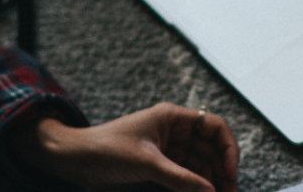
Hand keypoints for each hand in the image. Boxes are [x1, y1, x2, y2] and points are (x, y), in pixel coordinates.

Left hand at [16, 102, 239, 191]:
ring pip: (200, 168)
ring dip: (210, 184)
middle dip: (222, 173)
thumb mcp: (146, 163)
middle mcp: (174, 132)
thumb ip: (181, 179)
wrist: (72, 161)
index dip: (228, 149)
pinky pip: (185, 179)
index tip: (230, 174)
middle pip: (211, 151)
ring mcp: (167, 151)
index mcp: (173, 118)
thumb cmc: (105, 150)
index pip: (214, 127)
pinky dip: (194, 190)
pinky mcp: (158, 169)